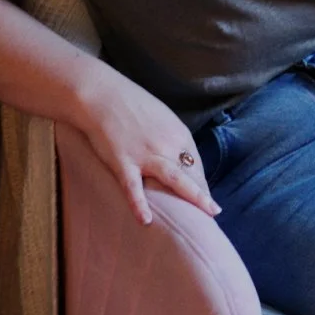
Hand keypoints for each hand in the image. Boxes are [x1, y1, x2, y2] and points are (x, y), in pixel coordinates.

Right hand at [78, 68, 221, 224]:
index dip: (201, 182)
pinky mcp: (123, 161)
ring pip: (173, 179)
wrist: (100, 93)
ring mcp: (145, 153)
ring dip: (192, 198)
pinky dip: (139, 204)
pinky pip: (133, 187)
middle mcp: (166, 143)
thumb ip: (170, 137)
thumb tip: (178, 156)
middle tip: (214, 212)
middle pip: (190, 173)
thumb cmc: (128, 102)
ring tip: (203, 217)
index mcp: (176, 132)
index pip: (195, 163)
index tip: (204, 197)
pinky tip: (146, 221)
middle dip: (204, 194)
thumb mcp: (159, 115)